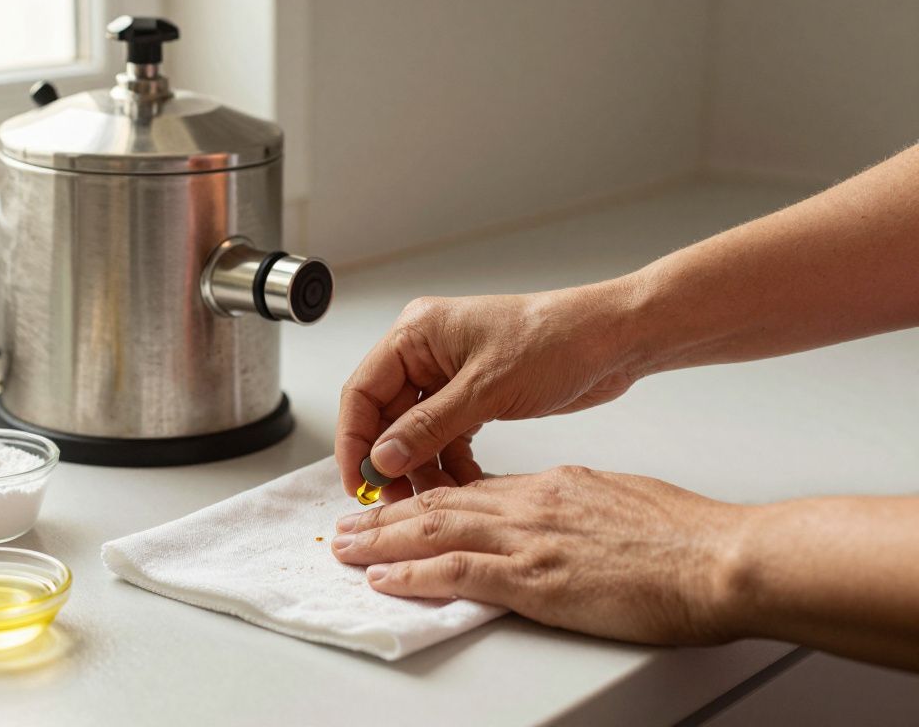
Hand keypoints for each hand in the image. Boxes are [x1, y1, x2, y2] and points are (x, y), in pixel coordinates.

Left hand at [330, 465, 749, 644]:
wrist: (720, 557)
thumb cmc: (688, 536)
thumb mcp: (621, 501)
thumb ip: (579, 508)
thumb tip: (561, 519)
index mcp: (551, 486)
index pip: (471, 491)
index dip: (425, 499)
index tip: (398, 507)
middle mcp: (530, 505)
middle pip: (438, 504)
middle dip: (385, 516)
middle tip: (348, 525)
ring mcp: (529, 539)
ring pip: (434, 531)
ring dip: (380, 541)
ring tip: (343, 548)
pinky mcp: (535, 578)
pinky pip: (457, 571)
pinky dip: (412, 574)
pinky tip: (382, 578)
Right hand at [336, 287, 637, 501]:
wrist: (615, 340)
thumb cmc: (557, 339)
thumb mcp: (486, 389)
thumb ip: (429, 427)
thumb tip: (383, 459)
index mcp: (416, 334)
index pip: (363, 392)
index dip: (355, 440)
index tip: (358, 482)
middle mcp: (427, 352)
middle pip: (386, 416)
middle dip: (391, 461)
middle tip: (396, 501)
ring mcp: (450, 375)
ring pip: (416, 432)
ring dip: (423, 467)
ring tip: (435, 500)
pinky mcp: (475, 396)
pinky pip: (446, 436)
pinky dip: (451, 463)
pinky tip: (462, 486)